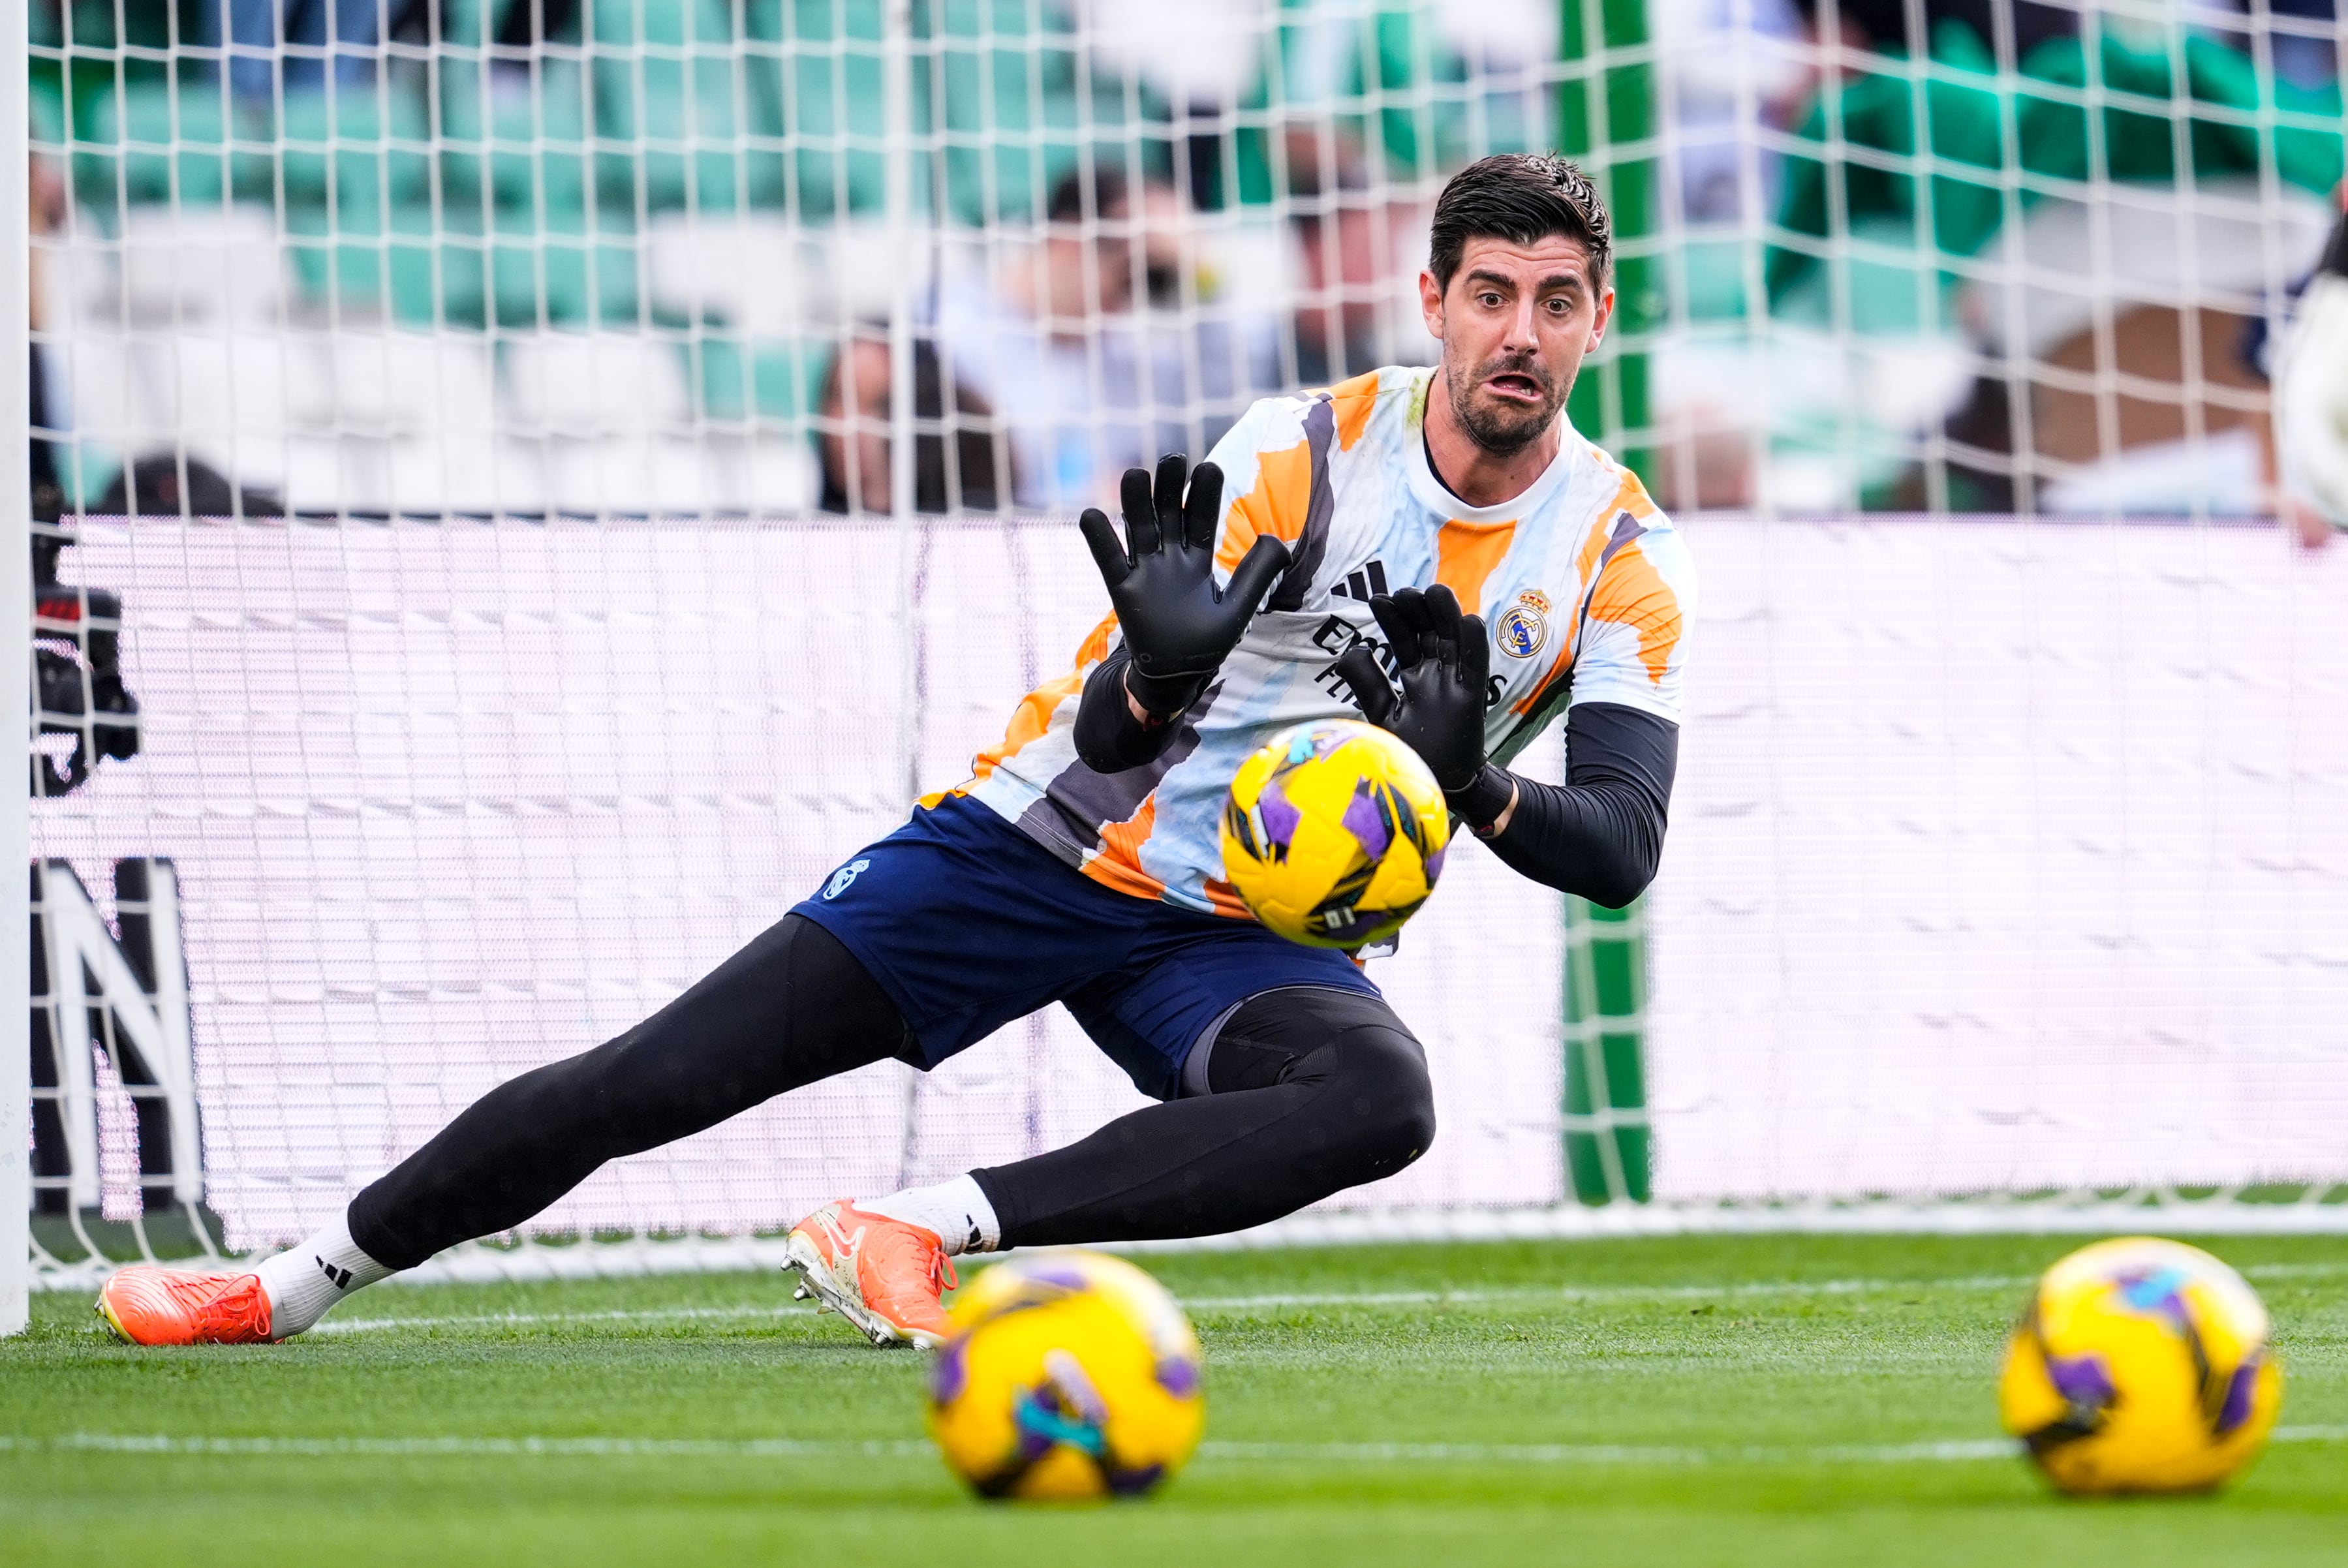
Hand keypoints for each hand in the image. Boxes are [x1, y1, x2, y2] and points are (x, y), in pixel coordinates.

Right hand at [1080, 455, 1288, 709]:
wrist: (1176, 676)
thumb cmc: (1207, 643)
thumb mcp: (1237, 609)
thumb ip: (1256, 575)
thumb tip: (1277, 538)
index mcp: (1198, 560)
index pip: (1201, 520)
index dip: (1203, 496)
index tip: (1208, 468)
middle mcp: (1170, 559)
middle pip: (1168, 515)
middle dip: (1169, 488)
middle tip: (1172, 459)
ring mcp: (1145, 572)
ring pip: (1139, 530)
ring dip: (1135, 503)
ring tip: (1135, 473)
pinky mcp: (1123, 591)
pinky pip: (1109, 562)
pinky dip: (1100, 540)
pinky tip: (1091, 514)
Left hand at [1332, 584, 1491, 792]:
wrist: (1436, 787)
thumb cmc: (1411, 753)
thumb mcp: (1382, 714)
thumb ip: (1368, 682)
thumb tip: (1350, 649)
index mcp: (1414, 678)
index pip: (1404, 640)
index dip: (1394, 620)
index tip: (1378, 599)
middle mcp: (1436, 677)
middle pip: (1430, 634)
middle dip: (1418, 611)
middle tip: (1405, 590)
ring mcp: (1455, 686)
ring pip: (1453, 642)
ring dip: (1445, 617)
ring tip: (1433, 591)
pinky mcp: (1472, 702)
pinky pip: (1476, 669)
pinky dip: (1475, 646)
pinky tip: (1470, 621)